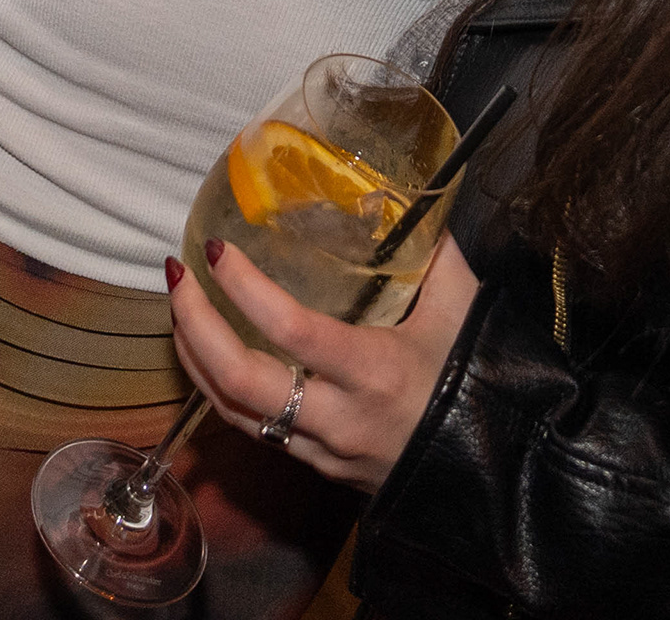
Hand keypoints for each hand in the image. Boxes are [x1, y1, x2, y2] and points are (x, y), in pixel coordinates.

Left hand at [169, 237, 480, 492]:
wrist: (491, 470)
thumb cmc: (478, 385)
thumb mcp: (464, 311)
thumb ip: (437, 253)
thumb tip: (416, 199)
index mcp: (374, 373)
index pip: (290, 331)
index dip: (244, 288)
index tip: (216, 249)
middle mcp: (337, 417)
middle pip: (238, 380)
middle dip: (194, 326)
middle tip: (178, 276)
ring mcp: (319, 449)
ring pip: (231, 410)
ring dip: (194, 356)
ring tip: (180, 304)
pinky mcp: (312, 465)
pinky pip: (249, 428)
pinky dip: (216, 386)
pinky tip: (207, 351)